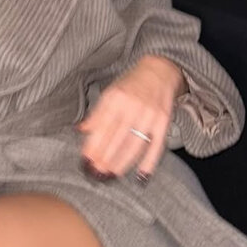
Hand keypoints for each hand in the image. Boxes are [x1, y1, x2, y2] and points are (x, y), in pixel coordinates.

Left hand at [77, 56, 186, 181]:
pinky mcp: (164, 121)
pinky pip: (156, 145)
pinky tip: (141, 176)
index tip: (86, 160)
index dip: (94, 144)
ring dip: (122, 162)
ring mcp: (149, 115)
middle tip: (97, 172)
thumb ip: (98, 113)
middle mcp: (133, 106)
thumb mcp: (111, 92)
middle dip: (105, 157)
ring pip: (134, 144)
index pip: (102, 126)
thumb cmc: (131, 84)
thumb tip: (82, 130)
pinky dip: (149, 161)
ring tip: (112, 174)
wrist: (160, 70)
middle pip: (117, 137)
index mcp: (116, 98)